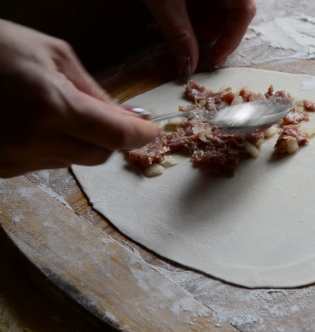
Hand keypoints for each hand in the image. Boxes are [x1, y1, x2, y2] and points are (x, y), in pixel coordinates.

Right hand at [0, 19, 159, 177]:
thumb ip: (93, 89)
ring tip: (57, 110)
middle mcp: (34, 141)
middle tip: (108, 116)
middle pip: (99, 156)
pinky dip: (53, 146)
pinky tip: (36, 123)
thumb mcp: (51, 54)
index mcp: (53, 108)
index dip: (141, 134)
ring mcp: (14, 160)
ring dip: (80, 142)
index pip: (117, 136)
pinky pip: (45, 163)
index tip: (151, 129)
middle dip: (111, 138)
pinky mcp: (1, 169)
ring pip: (73, 161)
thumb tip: (127, 115)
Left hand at [142, 0, 255, 79]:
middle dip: (210, 33)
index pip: (244, 11)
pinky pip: (209, 2)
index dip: (231, 39)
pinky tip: (176, 12)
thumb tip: (188, 68)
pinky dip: (195, 13)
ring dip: (200, 24)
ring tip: (175, 23)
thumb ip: (178, 33)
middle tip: (187, 43)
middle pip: (233, 13)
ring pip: (221, 9)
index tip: (214, 60)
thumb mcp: (165, 1)